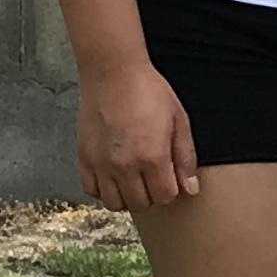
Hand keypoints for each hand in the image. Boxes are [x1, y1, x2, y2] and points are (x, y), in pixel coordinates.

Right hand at [77, 59, 198, 210]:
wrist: (113, 72)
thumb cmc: (147, 90)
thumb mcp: (178, 120)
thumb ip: (185, 158)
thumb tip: (191, 188)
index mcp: (152, 157)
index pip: (164, 196)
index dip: (170, 189)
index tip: (169, 177)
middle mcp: (125, 165)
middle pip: (140, 203)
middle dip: (151, 195)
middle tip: (152, 177)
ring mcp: (101, 163)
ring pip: (114, 203)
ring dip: (127, 196)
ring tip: (133, 179)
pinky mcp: (84, 157)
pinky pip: (91, 190)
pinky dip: (103, 189)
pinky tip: (113, 175)